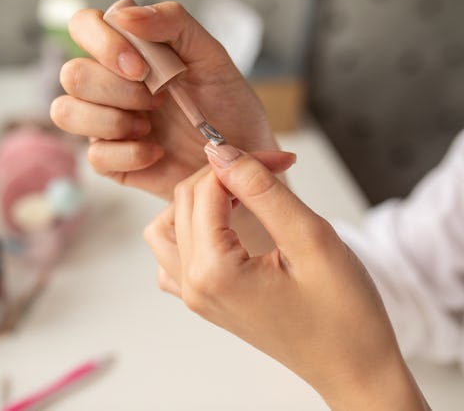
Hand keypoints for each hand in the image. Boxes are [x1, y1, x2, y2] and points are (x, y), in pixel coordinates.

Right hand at [51, 1, 277, 199]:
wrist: (239, 158)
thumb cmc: (227, 105)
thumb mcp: (211, 57)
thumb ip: (172, 23)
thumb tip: (123, 14)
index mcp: (126, 50)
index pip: (83, 26)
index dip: (103, 44)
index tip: (141, 68)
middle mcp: (107, 83)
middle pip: (72, 74)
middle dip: (117, 89)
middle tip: (159, 101)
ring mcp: (103, 123)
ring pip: (66, 112)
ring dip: (113, 120)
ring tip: (151, 126)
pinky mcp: (109, 160)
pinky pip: (94, 155)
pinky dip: (130, 154)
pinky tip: (157, 152)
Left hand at [144, 143, 428, 409]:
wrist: (351, 366)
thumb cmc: (342, 314)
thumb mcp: (310, 239)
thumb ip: (262, 190)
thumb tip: (224, 153)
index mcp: (213, 272)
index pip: (206, 190)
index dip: (242, 161)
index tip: (280, 157)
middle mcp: (193, 286)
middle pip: (184, 203)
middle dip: (224, 176)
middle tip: (269, 169)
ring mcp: (195, 297)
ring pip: (168, 228)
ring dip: (198, 202)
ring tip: (240, 196)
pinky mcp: (205, 301)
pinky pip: (173, 258)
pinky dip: (189, 233)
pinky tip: (222, 228)